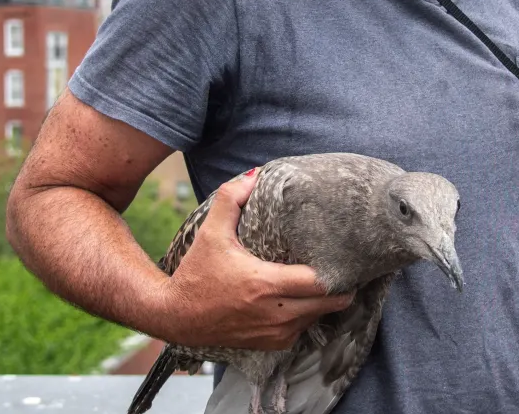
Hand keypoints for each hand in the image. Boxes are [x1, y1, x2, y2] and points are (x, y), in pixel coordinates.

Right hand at [153, 169, 353, 350]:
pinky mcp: (271, 344)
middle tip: (342, 266)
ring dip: (324, 301)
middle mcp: (276, 313)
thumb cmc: (196, 274)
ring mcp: (275, 333)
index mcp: (266, 284)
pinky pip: (303, 330)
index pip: (321, 283)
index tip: (342, 254)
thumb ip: (230, 200)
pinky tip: (301, 299)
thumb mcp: (210, 233)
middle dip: (341, 286)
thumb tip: (253, 175)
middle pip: (331, 303)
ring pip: (319, 317)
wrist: (176, 316)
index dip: (336, 269)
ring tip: (324, 279)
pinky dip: (307, 315)